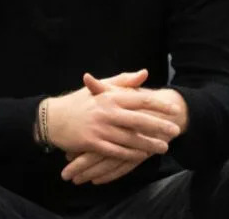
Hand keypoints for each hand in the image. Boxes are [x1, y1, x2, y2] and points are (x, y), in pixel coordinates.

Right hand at [46, 72, 180, 161]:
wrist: (52, 118)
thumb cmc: (78, 103)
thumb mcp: (99, 87)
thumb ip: (123, 81)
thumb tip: (144, 73)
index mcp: (109, 96)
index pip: (139, 98)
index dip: (159, 105)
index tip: (174, 110)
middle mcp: (106, 111)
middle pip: (139, 120)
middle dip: (159, 126)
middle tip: (176, 131)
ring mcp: (99, 128)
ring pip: (130, 138)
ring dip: (149, 144)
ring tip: (164, 147)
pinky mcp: (93, 143)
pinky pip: (117, 151)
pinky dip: (130, 154)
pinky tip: (141, 156)